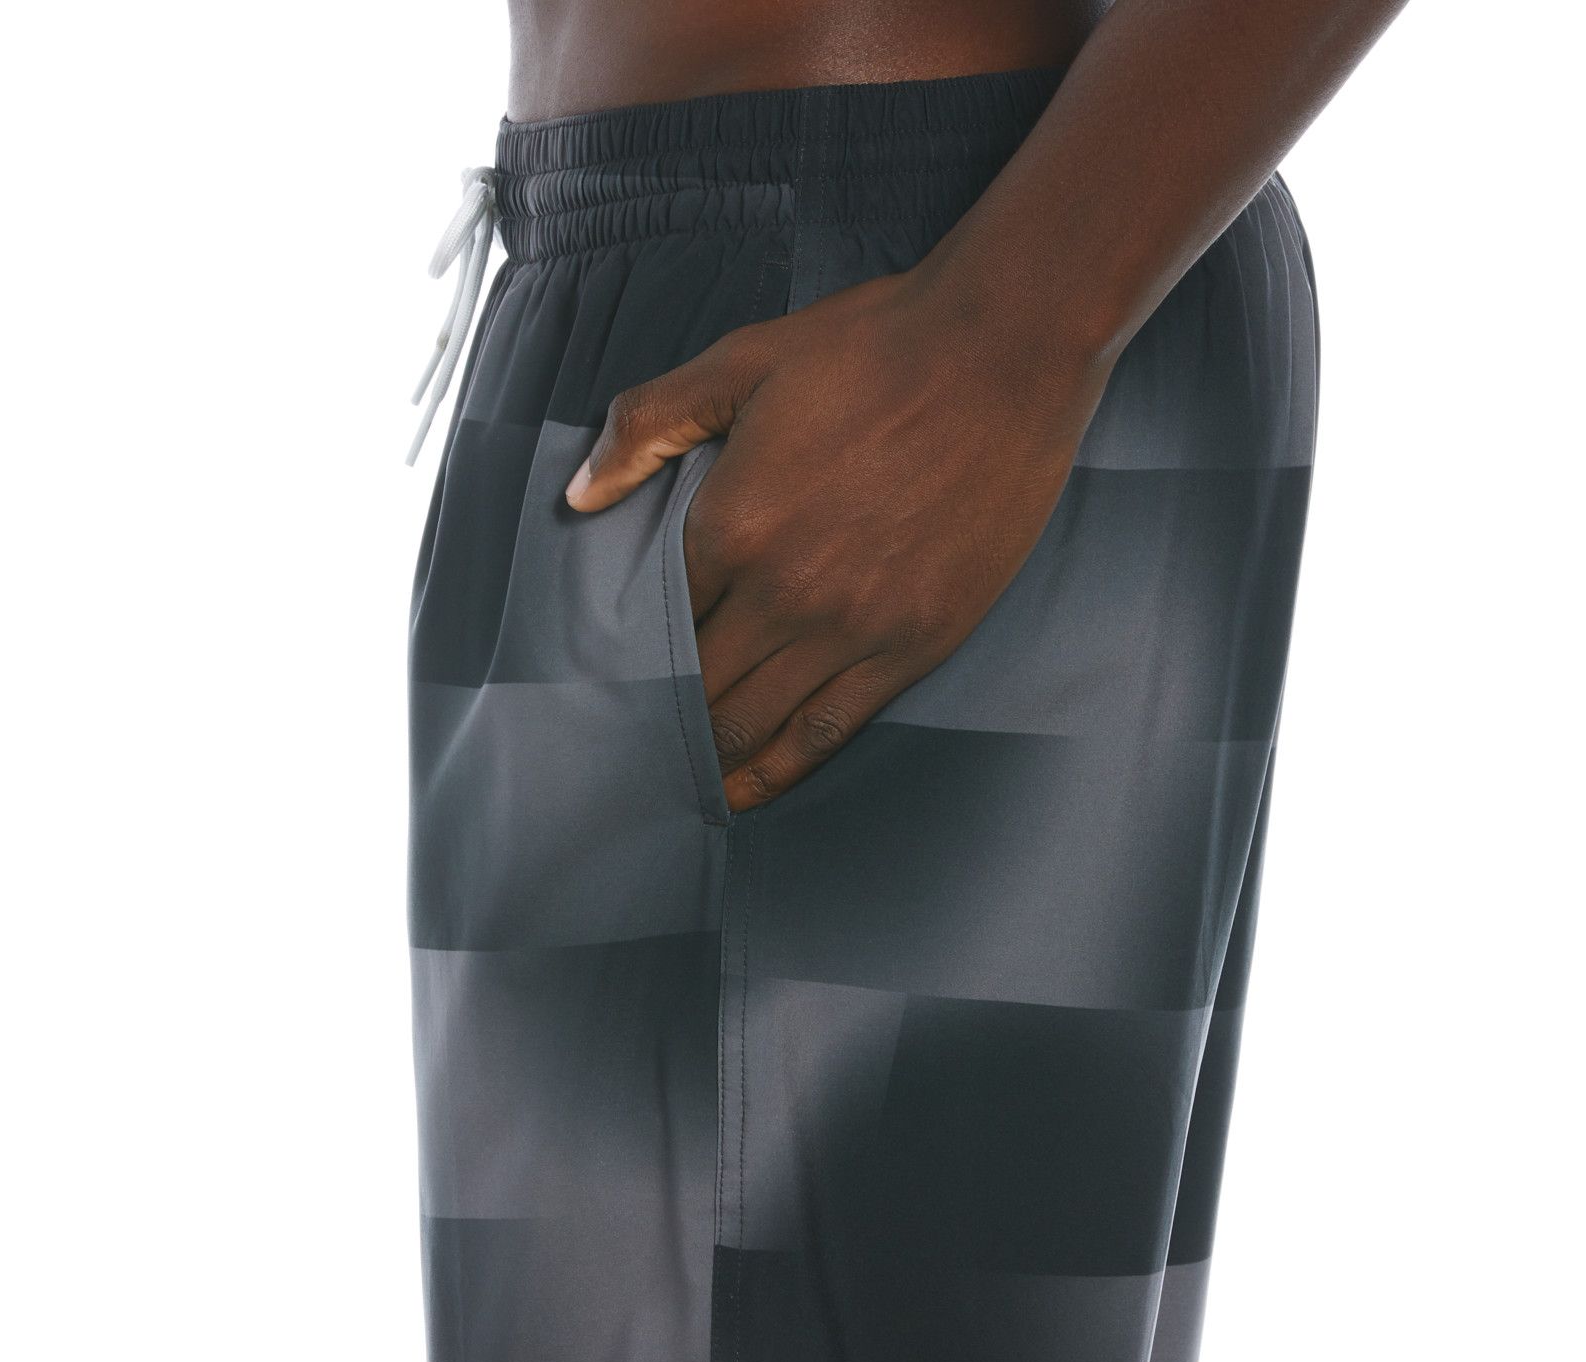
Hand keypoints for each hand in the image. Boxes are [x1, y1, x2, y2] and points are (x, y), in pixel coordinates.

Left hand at [566, 266, 1110, 810]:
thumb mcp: (744, 361)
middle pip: (698, 685)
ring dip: (711, 758)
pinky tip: (750, 789)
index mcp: (734, 524)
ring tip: (679, 780)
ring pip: (754, 724)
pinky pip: (828, 730)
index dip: (629, 654)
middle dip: (659, 717)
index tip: (609, 677)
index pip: (656, 618)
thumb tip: (580, 493)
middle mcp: (786, 592)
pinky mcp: (912, 646)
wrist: (1005, 351)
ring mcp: (853, 628)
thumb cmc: (875, 347)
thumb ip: (650, 423)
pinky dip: (780, 768)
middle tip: (631, 742)